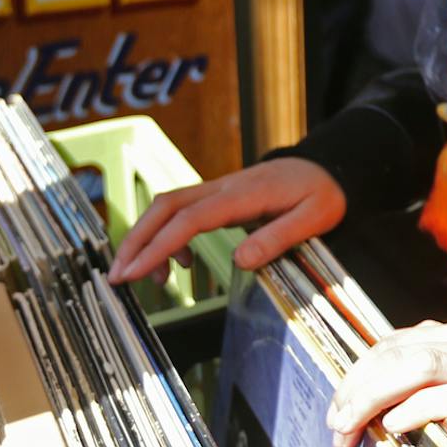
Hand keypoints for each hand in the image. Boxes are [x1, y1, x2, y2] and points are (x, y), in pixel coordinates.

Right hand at [106, 157, 343, 283]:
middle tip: (117, 275)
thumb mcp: (314, 218)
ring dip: (148, 238)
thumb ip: (278, 238)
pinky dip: (171, 238)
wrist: (329, 166)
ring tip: (147, 280)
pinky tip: (182, 265)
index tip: (133, 272)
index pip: (189, 220)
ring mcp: (220, 189)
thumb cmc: (324, 193)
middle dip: (137, 238)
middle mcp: (225, 188)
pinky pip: (183, 212)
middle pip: (166, 205)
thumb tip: (240, 261)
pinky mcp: (221, 197)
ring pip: (169, 206)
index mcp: (244, 194)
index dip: (158, 246)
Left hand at [329, 319, 446, 446]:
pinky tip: (398, 425)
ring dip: (375, 398)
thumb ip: (443, 373)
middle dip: (357, 389)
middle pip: (397, 353)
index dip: (358, 373)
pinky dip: (421, 409)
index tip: (339, 407)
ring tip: (355, 426)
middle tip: (338, 424)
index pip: (394, 343)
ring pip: (419, 367)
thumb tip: (389, 396)